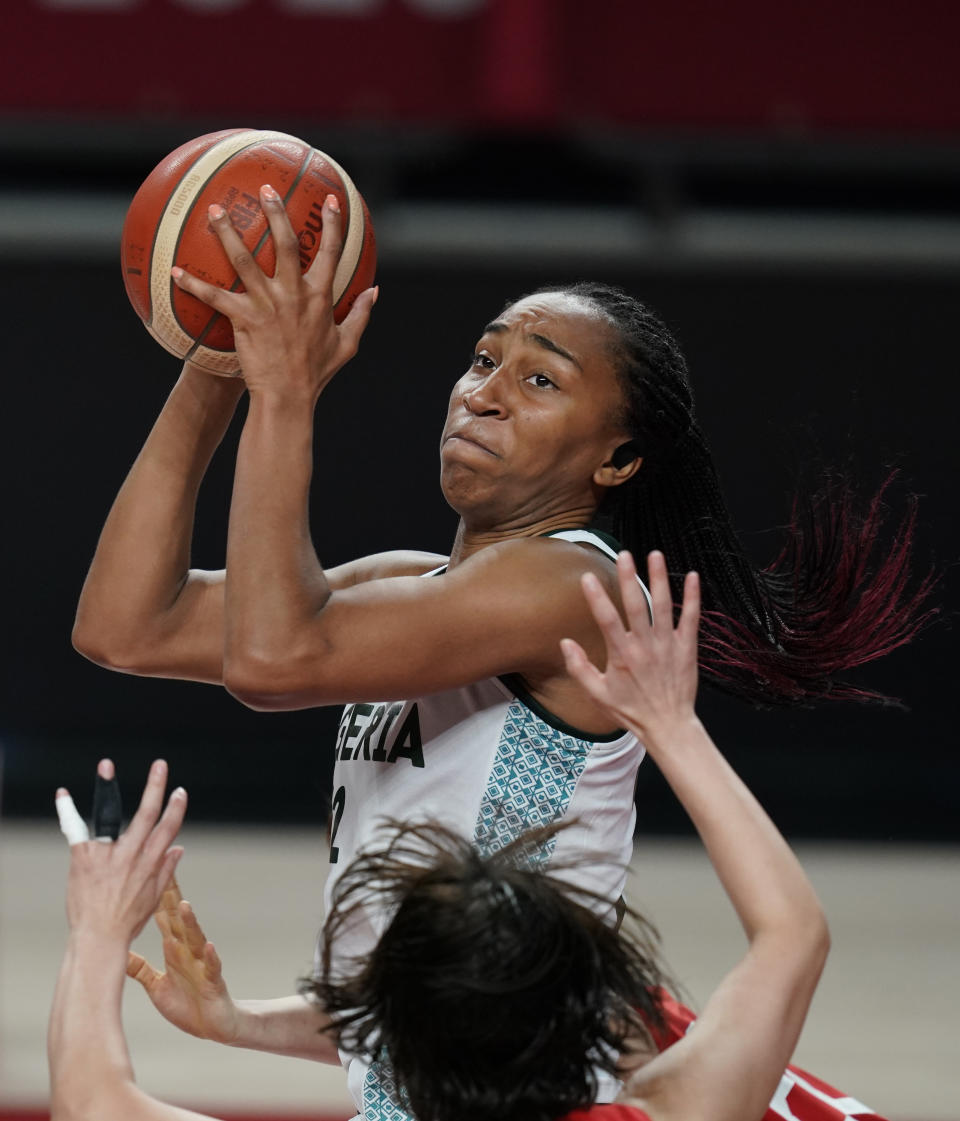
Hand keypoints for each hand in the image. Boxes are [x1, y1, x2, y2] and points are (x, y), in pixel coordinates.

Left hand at [60, 759, 185, 941]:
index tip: (179, 792)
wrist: (98, 938)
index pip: (168, 829)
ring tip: (107, 765)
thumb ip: (166, 869)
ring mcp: (106, 855)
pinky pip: (76, 830)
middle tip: (160, 765)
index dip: (175, 809)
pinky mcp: (83, 858)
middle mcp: (130, 855)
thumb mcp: (153, 897)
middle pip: (146, 814)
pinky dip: (67, 811)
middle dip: (155, 787)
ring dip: (109, 787)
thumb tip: (179, 848)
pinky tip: (63, 795)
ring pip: (110, 814)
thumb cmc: (125, 921)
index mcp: (149, 863)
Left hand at [127, 880, 239, 1043]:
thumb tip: (117, 952)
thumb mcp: (156, 986)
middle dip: (174, 897)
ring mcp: (202, 964)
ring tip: (184, 905)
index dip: (158, 895)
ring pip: (196, 939)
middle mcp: (188, 951)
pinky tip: (209, 946)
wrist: (214, 1026)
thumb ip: (140, 968)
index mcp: (175, 949)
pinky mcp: (213, 982)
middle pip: (180, 920)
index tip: (150, 870)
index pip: (165, 916)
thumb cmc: (186, 1003)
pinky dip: (211, 957)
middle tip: (168, 872)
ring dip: (191, 922)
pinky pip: (213, 967)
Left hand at [171, 186, 376, 401]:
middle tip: (265, 188)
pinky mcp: (244, 319)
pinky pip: (214, 297)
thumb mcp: (348, 344)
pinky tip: (174, 272)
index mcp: (320, 297)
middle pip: (285, 243)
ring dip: (228, 233)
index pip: (330, 253)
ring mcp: (267, 305)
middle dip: (276, 212)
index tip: (330, 199)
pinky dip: (193, 284)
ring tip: (214, 210)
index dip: (332, 224)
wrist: (290, 397)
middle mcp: (294, 294)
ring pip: (244, 260)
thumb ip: (361, 314)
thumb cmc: (317, 373)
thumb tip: (375, 291)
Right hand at [561, 550, 699, 739]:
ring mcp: (668, 645)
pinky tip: (694, 576)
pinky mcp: (687, 648)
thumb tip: (564, 643)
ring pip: (664, 606)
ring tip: (655, 555)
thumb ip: (579, 668)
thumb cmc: (632, 711)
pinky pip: (691, 618)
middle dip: (629, 578)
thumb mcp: (598, 695)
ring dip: (659, 579)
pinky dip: (693, 597)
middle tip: (624, 555)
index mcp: (622, 655)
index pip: (606, 620)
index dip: (596, 598)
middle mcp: (645, 646)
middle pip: (636, 605)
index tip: (587, 577)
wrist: (669, 726)